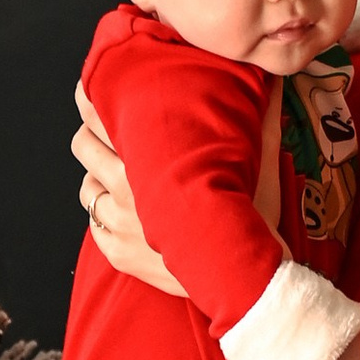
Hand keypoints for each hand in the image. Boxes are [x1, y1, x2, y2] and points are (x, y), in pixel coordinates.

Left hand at [73, 83, 282, 292]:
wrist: (248, 278)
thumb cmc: (255, 218)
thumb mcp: (261, 162)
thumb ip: (262, 118)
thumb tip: (276, 81)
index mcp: (153, 157)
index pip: (101, 115)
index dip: (91, 96)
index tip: (92, 87)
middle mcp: (126, 188)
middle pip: (84, 146)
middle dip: (91, 134)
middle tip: (103, 130)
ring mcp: (119, 225)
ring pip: (86, 188)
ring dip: (97, 178)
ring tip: (117, 176)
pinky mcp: (118, 255)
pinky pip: (93, 226)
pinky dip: (104, 217)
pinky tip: (123, 214)